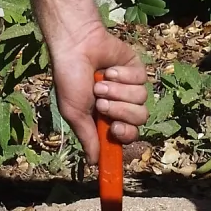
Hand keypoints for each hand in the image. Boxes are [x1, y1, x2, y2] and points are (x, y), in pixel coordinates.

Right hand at [49, 23, 148, 165]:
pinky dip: (123, 75)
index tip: (115, 130)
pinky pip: (140, 80)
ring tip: (101, 82)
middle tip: (101, 102)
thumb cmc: (70, 79)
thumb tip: (94, 163)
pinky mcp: (137, 70)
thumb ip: (88, 138)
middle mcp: (122, 104)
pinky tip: (109, 68)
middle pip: (139, 120)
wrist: (76, 46)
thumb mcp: (75, 113)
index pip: (127, 135)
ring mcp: (131, 87)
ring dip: (118, 92)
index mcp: (107, 118)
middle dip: (120, 111)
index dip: (125, 135)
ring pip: (141, 101)